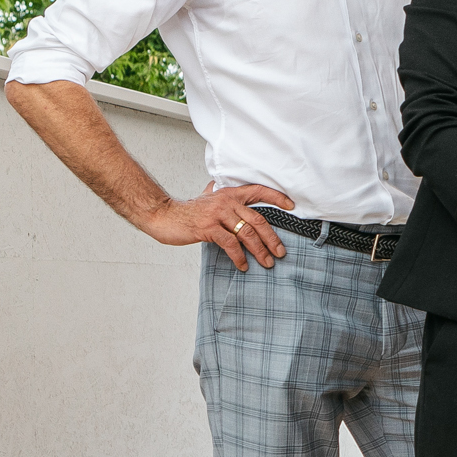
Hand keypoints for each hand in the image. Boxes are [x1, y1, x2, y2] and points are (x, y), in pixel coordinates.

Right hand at [144, 183, 293, 269]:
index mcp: (229, 193)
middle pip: (258, 220)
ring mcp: (217, 214)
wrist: (164, 215)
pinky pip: (230, 244)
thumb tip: (226, 189)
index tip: (292, 207)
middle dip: (272, 238)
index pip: (258, 191)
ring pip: (247, 233)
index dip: (277, 198)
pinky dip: (239, 257)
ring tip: (267, 262)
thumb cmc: (187, 211)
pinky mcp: (208, 228)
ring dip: (260, 251)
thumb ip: (219, 194)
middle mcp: (226, 201)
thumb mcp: (207, 198)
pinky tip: (243, 266)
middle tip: (281, 252)